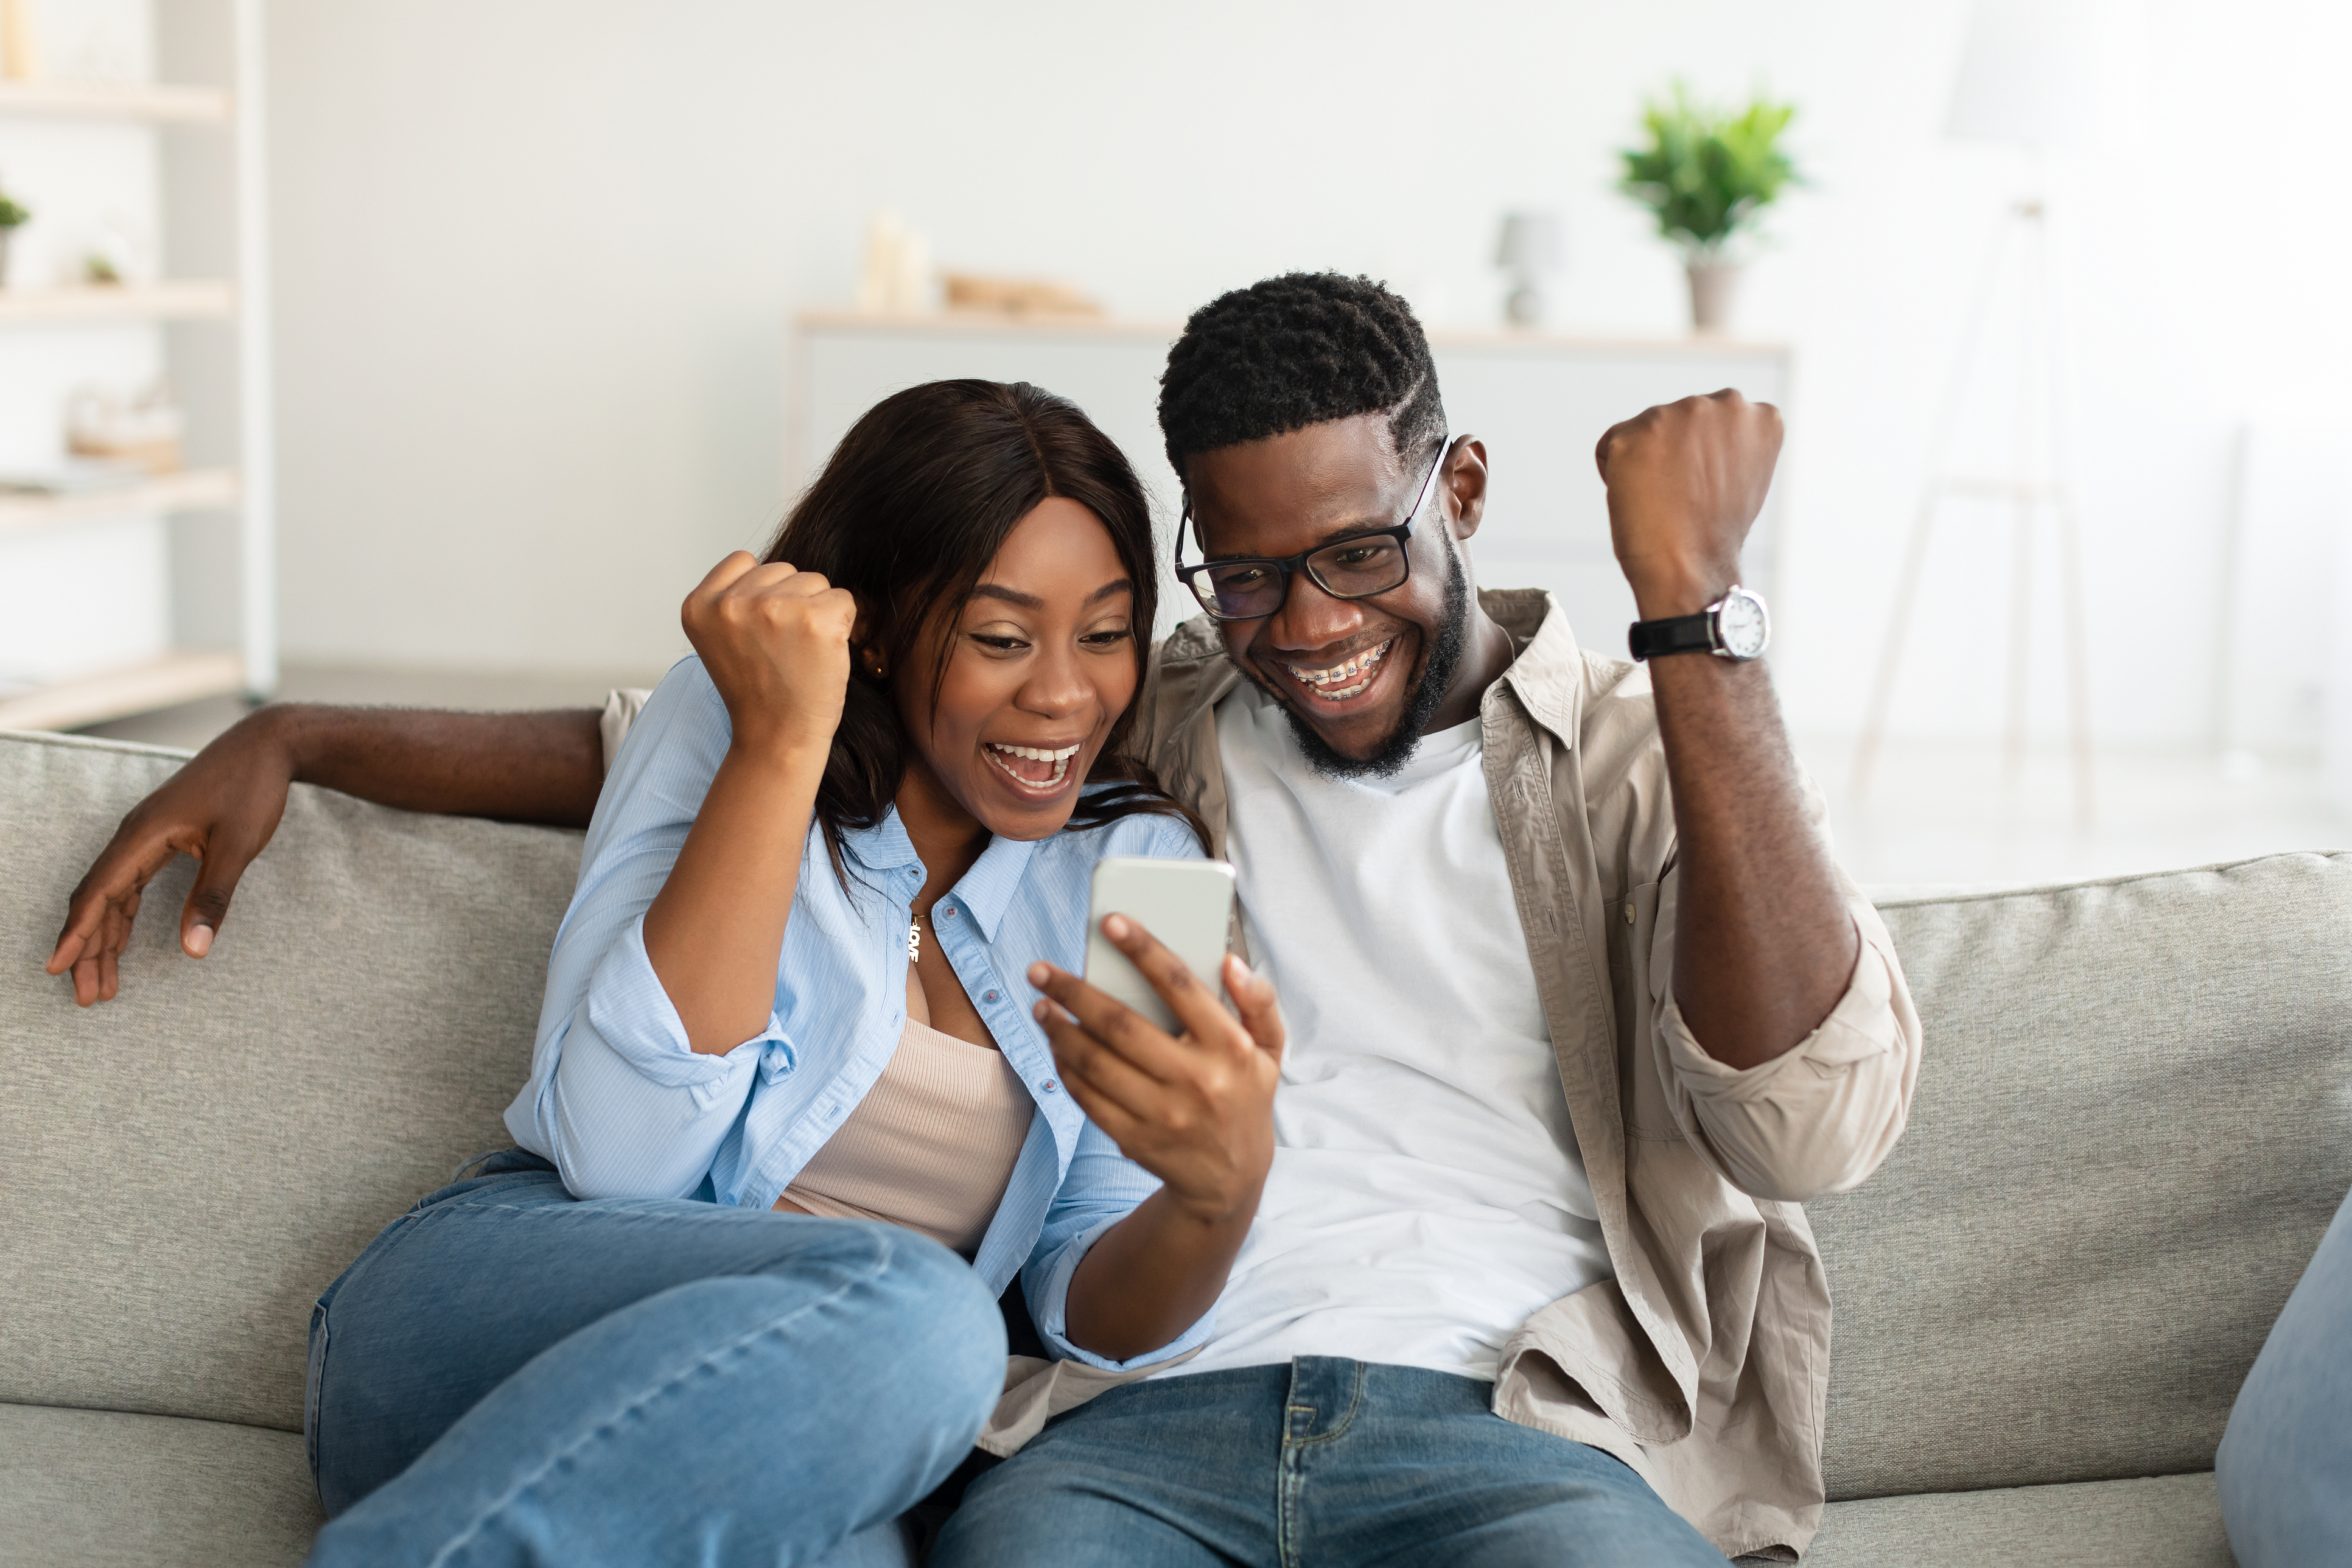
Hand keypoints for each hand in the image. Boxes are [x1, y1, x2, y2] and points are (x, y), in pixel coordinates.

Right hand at [45, 710, 295, 1005]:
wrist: (266, 746)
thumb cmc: (252, 789)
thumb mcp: (237, 846)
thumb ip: (213, 897)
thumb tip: (194, 950)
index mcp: (142, 835)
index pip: (98, 892)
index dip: (76, 933)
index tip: (56, 968)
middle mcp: (133, 835)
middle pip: (97, 900)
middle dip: (87, 949)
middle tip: (85, 996)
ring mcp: (145, 837)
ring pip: (111, 896)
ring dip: (103, 938)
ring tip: (101, 983)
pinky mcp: (160, 838)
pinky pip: (128, 885)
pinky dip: (122, 917)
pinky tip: (118, 944)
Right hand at [681, 552, 857, 758]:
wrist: (777, 738)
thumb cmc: (758, 691)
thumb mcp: (723, 638)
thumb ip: (734, 598)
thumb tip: (775, 570)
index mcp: (699, 605)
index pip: (744, 561)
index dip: (761, 593)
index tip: (760, 633)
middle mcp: (731, 602)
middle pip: (783, 569)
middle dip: (791, 602)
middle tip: (782, 649)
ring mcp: (773, 608)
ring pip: (814, 581)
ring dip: (816, 612)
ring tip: (800, 652)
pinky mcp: (815, 619)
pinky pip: (843, 600)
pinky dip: (843, 625)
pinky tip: (822, 654)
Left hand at [1028, 915, 1283, 1224]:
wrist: (1231, 1179)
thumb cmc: (1245, 1095)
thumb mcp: (1269, 1051)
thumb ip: (1260, 1002)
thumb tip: (1230, 960)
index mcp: (1231, 1048)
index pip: (1181, 986)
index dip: (1144, 949)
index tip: (1110, 922)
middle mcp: (1197, 1080)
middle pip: (1121, 1025)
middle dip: (1073, 992)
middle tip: (1041, 972)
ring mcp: (1164, 1114)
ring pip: (1095, 1062)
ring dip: (1059, 1030)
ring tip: (1042, 1006)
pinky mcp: (1136, 1139)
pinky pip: (1088, 1098)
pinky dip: (1066, 1069)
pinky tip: (1057, 1047)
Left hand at [1594, 388, 1782, 618]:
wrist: (1692, 568)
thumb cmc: (1714, 533)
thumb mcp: (1742, 474)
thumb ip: (1727, 442)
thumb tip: (1696, 433)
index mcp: (1760, 416)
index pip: (1714, 422)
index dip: (1705, 460)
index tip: (1711, 488)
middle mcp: (1723, 403)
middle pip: (1678, 420)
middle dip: (1675, 454)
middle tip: (1686, 496)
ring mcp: (1679, 414)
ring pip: (1645, 430)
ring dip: (1646, 461)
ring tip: (1665, 499)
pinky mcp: (1634, 433)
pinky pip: (1609, 447)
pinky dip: (1613, 474)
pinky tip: (1640, 499)